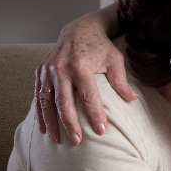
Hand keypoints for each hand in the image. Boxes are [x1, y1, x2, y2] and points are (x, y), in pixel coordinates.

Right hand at [35, 9, 135, 143]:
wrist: (79, 29)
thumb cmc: (100, 46)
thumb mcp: (114, 59)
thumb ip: (121, 80)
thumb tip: (132, 99)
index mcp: (81, 65)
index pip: (89, 96)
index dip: (95, 114)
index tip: (101, 131)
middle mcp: (61, 68)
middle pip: (65, 101)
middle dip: (70, 123)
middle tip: (77, 141)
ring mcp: (48, 70)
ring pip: (47, 101)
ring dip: (51, 122)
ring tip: (56, 140)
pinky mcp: (40, 72)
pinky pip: (38, 96)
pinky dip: (40, 113)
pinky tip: (43, 128)